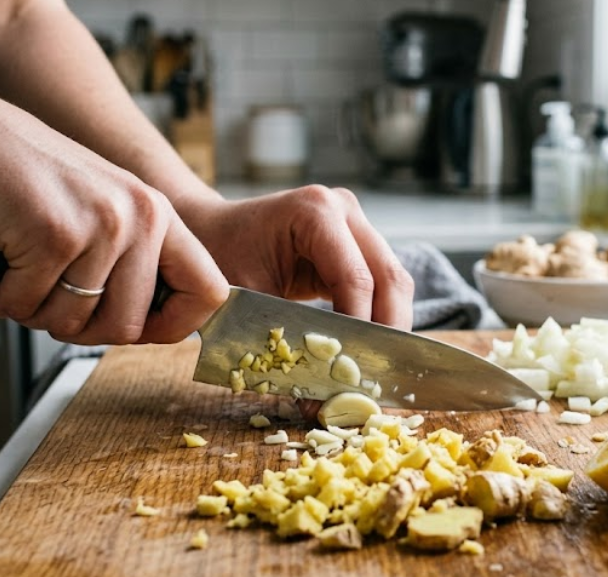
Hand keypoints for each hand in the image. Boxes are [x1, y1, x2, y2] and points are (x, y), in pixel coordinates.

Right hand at [0, 97, 228, 344]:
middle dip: (79, 330)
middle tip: (45, 302)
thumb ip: (130, 261)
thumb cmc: (24, 180)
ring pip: (74, 322)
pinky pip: (28, 305)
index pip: (208, 292)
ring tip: (14, 275)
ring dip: (31, 311)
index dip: (174, 326)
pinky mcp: (56, 236)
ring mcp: (102, 225)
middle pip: (128, 327)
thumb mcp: (101, 211)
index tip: (136, 329)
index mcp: (159, 215)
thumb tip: (144, 326)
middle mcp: (141, 217)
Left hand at [178, 186, 413, 421]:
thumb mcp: (245, 299)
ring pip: (396, 285)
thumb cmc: (219, 258)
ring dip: (388, 330)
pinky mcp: (359, 244)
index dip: (360, 330)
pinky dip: (378, 321)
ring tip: (371, 372)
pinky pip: (383, 287)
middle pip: (391, 279)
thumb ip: (285, 341)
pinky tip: (365, 352)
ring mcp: (356, 224)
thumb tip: (316, 397)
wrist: (211, 232)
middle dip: (386, 334)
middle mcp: (344, 211)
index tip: (351, 372)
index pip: (357, 279)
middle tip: (373, 380)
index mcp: (315, 212)